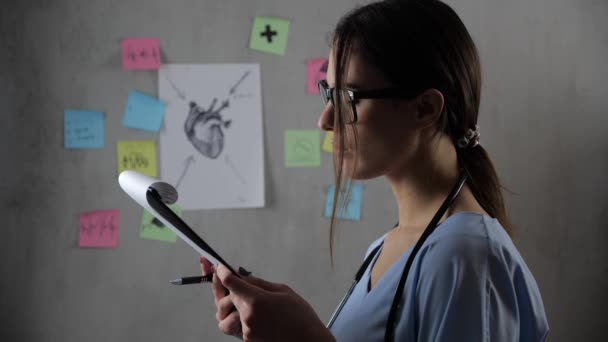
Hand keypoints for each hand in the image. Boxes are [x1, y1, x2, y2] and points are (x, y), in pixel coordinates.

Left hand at [200, 257, 334, 341]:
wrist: (308, 341)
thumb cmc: (300, 316)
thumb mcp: (283, 291)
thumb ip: (259, 284)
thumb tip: (243, 278)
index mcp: (257, 300)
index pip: (231, 282)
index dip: (223, 272)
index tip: (220, 268)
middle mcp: (248, 316)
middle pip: (227, 298)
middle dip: (229, 289)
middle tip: (236, 284)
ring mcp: (247, 330)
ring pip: (227, 314)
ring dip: (232, 306)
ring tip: (245, 302)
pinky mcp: (248, 340)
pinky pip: (236, 325)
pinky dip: (241, 317)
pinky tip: (256, 314)